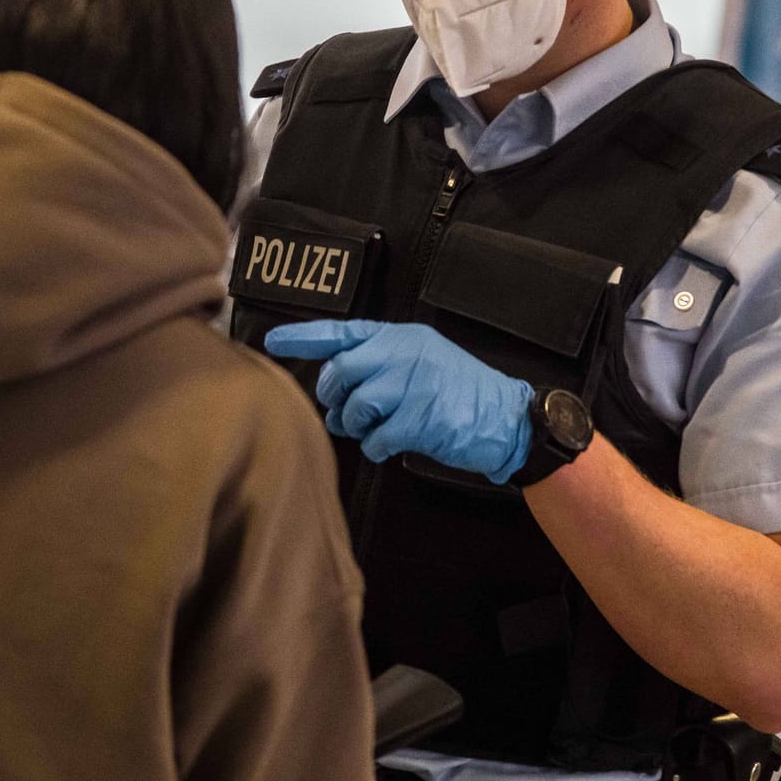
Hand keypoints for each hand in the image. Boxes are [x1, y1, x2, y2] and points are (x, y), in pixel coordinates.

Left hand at [265, 320, 532, 483]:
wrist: (508, 417)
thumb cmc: (460, 392)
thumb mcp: (422, 360)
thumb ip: (380, 365)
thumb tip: (334, 390)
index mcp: (401, 336)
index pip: (342, 332)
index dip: (304, 337)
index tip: (272, 340)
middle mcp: (404, 353)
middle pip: (340, 373)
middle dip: (336, 399)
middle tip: (347, 413)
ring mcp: (413, 384)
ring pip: (355, 408)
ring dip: (358, 426)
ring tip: (377, 428)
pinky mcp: (421, 418)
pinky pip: (376, 439)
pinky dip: (378, 448)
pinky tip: (394, 444)